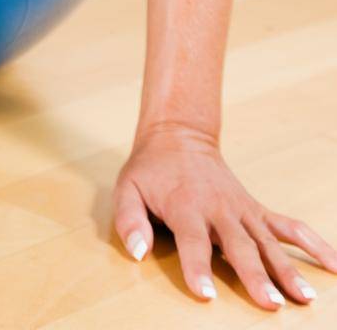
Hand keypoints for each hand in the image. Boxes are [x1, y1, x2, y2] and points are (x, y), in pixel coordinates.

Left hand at [113, 123, 335, 309]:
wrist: (179, 137)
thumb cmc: (151, 170)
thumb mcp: (127, 188)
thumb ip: (129, 220)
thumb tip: (138, 252)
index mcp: (186, 206)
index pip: (192, 241)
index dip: (198, 268)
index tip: (208, 296)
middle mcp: (219, 209)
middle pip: (239, 246)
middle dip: (255, 276)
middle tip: (271, 305)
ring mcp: (243, 210)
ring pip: (269, 242)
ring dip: (288, 269)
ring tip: (305, 299)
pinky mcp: (257, 210)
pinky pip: (289, 226)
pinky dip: (314, 244)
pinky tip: (335, 265)